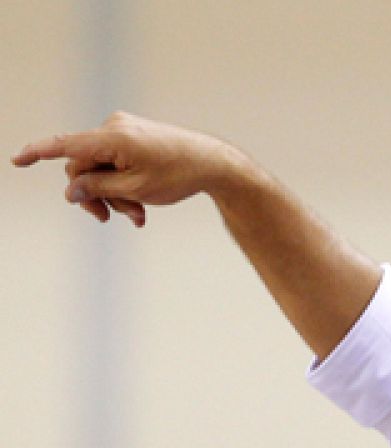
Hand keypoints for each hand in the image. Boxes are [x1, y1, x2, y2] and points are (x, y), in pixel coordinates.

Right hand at [12, 112, 239, 225]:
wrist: (214, 163)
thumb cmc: (179, 175)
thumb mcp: (136, 190)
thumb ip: (98, 189)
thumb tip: (70, 191)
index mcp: (113, 138)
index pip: (66, 145)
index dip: (38, 153)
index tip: (17, 161)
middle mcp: (113, 128)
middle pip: (83, 166)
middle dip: (96, 195)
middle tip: (114, 219)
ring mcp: (122, 130)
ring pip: (100, 168)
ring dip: (113, 194)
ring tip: (137, 216)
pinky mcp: (131, 137)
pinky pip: (114, 162)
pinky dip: (122, 183)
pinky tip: (140, 206)